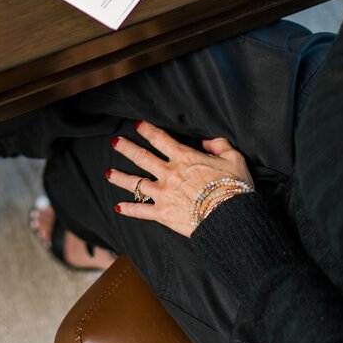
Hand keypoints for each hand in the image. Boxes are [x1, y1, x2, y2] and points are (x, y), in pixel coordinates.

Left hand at [106, 121, 253, 236]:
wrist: (229, 218)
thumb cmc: (234, 188)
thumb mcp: (234, 159)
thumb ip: (220, 145)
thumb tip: (207, 140)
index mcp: (184, 158)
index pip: (161, 139)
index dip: (148, 130)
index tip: (138, 125)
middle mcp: (169, 173)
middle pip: (141, 157)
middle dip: (126, 148)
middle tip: (114, 142)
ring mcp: (163, 193)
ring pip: (135, 183)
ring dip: (120, 177)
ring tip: (108, 173)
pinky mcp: (162, 213)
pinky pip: (141, 211)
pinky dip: (128, 209)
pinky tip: (118, 207)